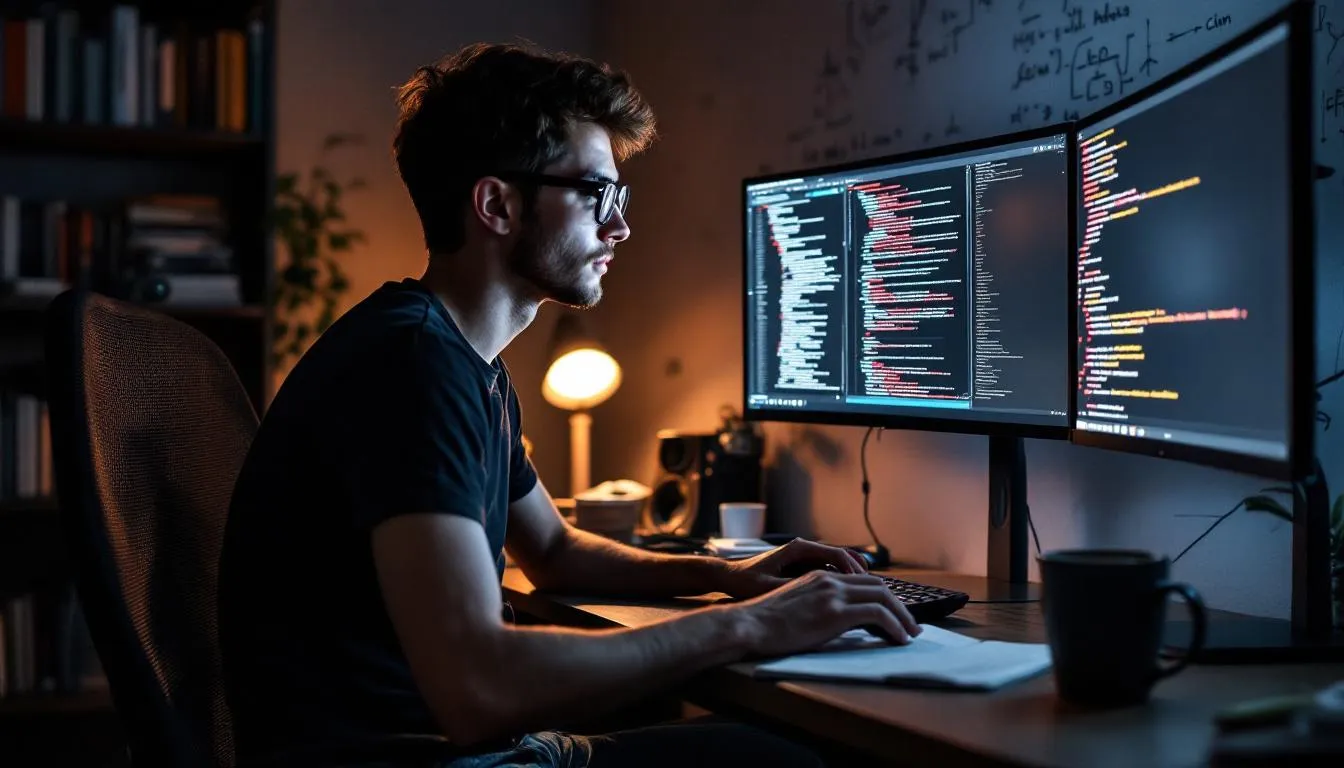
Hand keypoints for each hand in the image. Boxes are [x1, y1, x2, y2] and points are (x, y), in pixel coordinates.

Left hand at [717, 538, 868, 598]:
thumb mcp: (770, 587)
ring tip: (872, 596)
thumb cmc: (745, 581)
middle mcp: (805, 549)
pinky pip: (830, 571)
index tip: (867, 587)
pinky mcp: (803, 567)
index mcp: (799, 549)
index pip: (837, 555)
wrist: (728, 575)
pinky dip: (844, 581)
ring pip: (839, 564)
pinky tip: (852, 598)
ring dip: (856, 577)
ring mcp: (805, 557)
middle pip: (844, 556)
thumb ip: (795, 589)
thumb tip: (821, 598)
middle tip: (881, 592)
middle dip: (863, 574)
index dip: (854, 572)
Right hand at [727, 569, 920, 656]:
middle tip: (910, 625)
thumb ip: (818, 605)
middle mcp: (830, 580)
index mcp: (820, 577)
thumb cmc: (764, 622)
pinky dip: (895, 626)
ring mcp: (833, 594)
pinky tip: (899, 639)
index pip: (864, 582)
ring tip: (910, 634)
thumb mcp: (796, 606)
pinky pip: (877, 615)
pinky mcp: (834, 612)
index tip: (894, 614)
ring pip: (884, 598)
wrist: (749, 624)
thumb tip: (839, 622)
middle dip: (900, 607)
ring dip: (903, 617)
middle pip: (880, 587)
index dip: (885, 597)